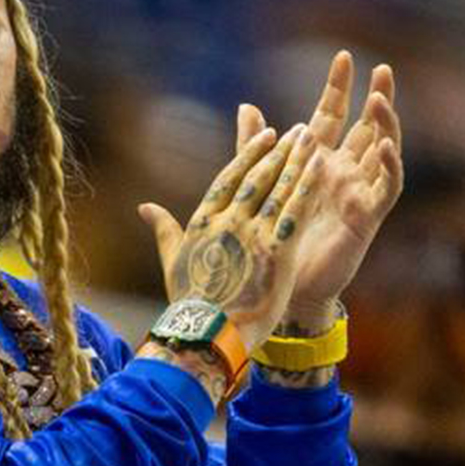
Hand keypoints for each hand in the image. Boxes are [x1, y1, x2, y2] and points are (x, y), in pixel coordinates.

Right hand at [138, 120, 327, 349]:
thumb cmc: (189, 303)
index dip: (249, 154)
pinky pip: (296, 211)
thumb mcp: (173, 261)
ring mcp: (253, 234)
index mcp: (203, 222)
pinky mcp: (276, 251)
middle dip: (278, 151)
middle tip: (296, 131)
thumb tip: (144, 207)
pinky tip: (320, 166)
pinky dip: (308, 186)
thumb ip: (164, 229)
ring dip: (296, 161)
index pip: (229, 178)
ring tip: (311, 139)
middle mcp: (228, 222)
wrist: (206, 334)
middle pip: (257, 177)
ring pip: (278, 189)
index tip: (265, 134)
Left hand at [263, 52, 404, 328]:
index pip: (333, 115)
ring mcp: (358, 192)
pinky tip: (386, 147)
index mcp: (317, 161)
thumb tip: (246, 106)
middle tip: (383, 68)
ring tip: (380, 100)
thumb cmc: (273, 237)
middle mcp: (343, 172)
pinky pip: (387, 187)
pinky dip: (389, 166)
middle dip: (378, 97)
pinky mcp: (367, 216)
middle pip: (367, 126)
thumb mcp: (261, 182)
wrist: (281, 285)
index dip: (339, 87)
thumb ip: (254, 145)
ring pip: (383, 151)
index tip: (344, 56)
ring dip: (385, 125)